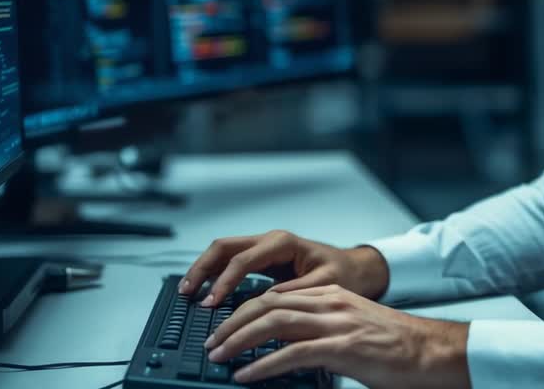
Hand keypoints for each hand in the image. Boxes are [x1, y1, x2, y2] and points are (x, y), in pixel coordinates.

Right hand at [179, 230, 389, 306]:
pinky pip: (231, 261)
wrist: (356, 269)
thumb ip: (294, 292)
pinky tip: (204, 290)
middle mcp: (270, 241)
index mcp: (283, 243)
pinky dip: (214, 274)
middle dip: (202, 268)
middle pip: (224, 247)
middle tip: (186, 292)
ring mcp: (264, 248)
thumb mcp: (324, 285)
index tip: (211, 302)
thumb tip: (264, 303)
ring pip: (223, 252)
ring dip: (203, 269)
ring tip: (186, 291)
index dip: (224, 282)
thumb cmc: (344, 274)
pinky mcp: (263, 260)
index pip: (243, 259)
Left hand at [204, 284, 470, 388]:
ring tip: (220, 355)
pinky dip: (263, 365)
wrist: (435, 353)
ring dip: (239, 340)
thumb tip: (289, 349)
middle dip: (233, 321)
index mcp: (333, 296)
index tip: (224, 325)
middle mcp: (332, 304)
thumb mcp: (356, 329)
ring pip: (274, 323)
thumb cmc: (400, 348)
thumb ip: (324, 331)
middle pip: (268, 304)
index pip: (277, 294)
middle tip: (212, 341)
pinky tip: (246, 374)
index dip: (244, 309)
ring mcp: (337, 324)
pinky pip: (292, 354)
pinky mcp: (343, 348)